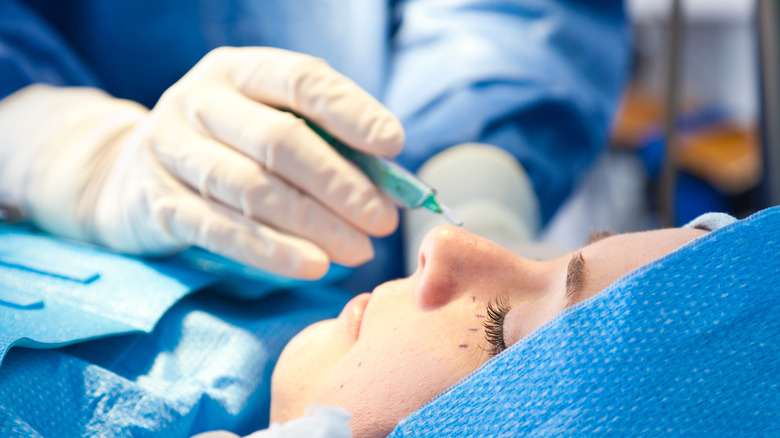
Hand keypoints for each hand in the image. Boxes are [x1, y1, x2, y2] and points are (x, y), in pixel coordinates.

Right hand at [0, 47, 402, 278]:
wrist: (130, 173)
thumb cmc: (226, 147)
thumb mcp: (269, 124)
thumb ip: (324, 144)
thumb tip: (389, 183)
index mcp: (239, 71)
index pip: (301, 81)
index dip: (352, 113)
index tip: (393, 146)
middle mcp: (200, 101)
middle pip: (280, 142)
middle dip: (340, 185)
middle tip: (382, 221)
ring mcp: (172, 149)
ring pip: (253, 190)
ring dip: (315, 225)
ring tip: (358, 250)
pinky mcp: (158, 202)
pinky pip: (222, 230)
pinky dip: (273, 251)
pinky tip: (313, 266)